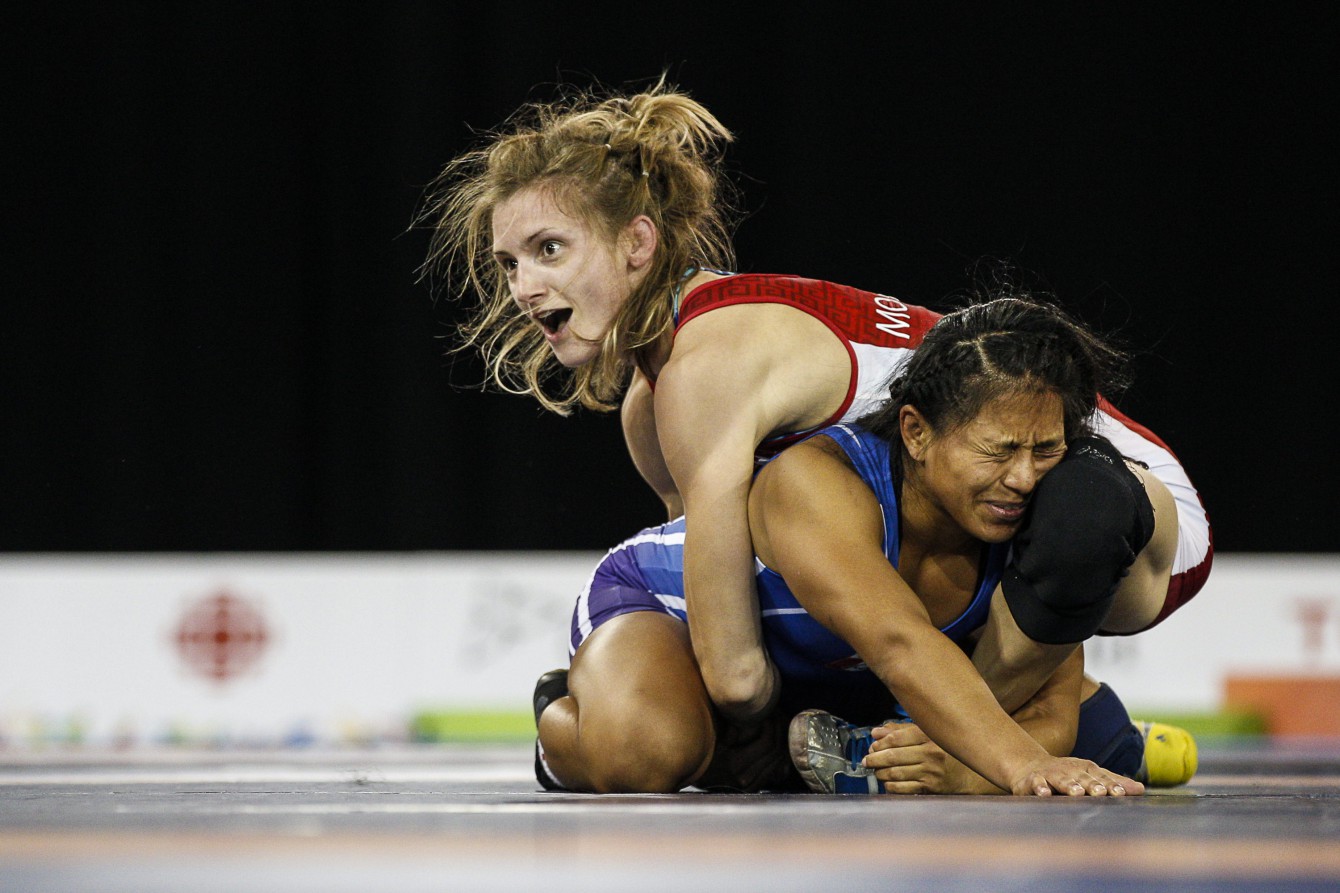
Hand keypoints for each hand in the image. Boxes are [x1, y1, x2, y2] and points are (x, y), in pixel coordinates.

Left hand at [863, 722, 967, 793]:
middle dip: (875, 759)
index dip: (880, 743)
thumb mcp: (926, 734)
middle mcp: (930, 753)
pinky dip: (890, 786)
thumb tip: (875, 732)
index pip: (896, 737)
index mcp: (928, 736)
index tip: (872, 746)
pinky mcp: (931, 787)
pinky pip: (903, 788)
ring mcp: (931, 771)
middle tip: (866, 761)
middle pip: (893, 756)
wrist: (969, 774)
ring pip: (895, 773)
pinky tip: (887, 782)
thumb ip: (900, 731)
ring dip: (880, 773)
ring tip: (875, 771)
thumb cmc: (943, 751)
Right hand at [1008, 756, 1144, 796]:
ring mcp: (1050, 774)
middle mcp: (1069, 770)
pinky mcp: (1032, 781)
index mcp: (1084, 769)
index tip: (1121, 793)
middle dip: (1091, 785)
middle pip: (1082, 778)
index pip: (1100, 777)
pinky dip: (1039, 788)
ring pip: (1061, 780)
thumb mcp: (1089, 775)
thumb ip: (1113, 781)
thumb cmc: (1066, 774)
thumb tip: (1141, 789)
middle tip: (1101, 793)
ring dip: (1069, 785)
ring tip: (1077, 793)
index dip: (1110, 785)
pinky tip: (1044, 794)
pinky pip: (1036, 784)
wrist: (1030, 766)